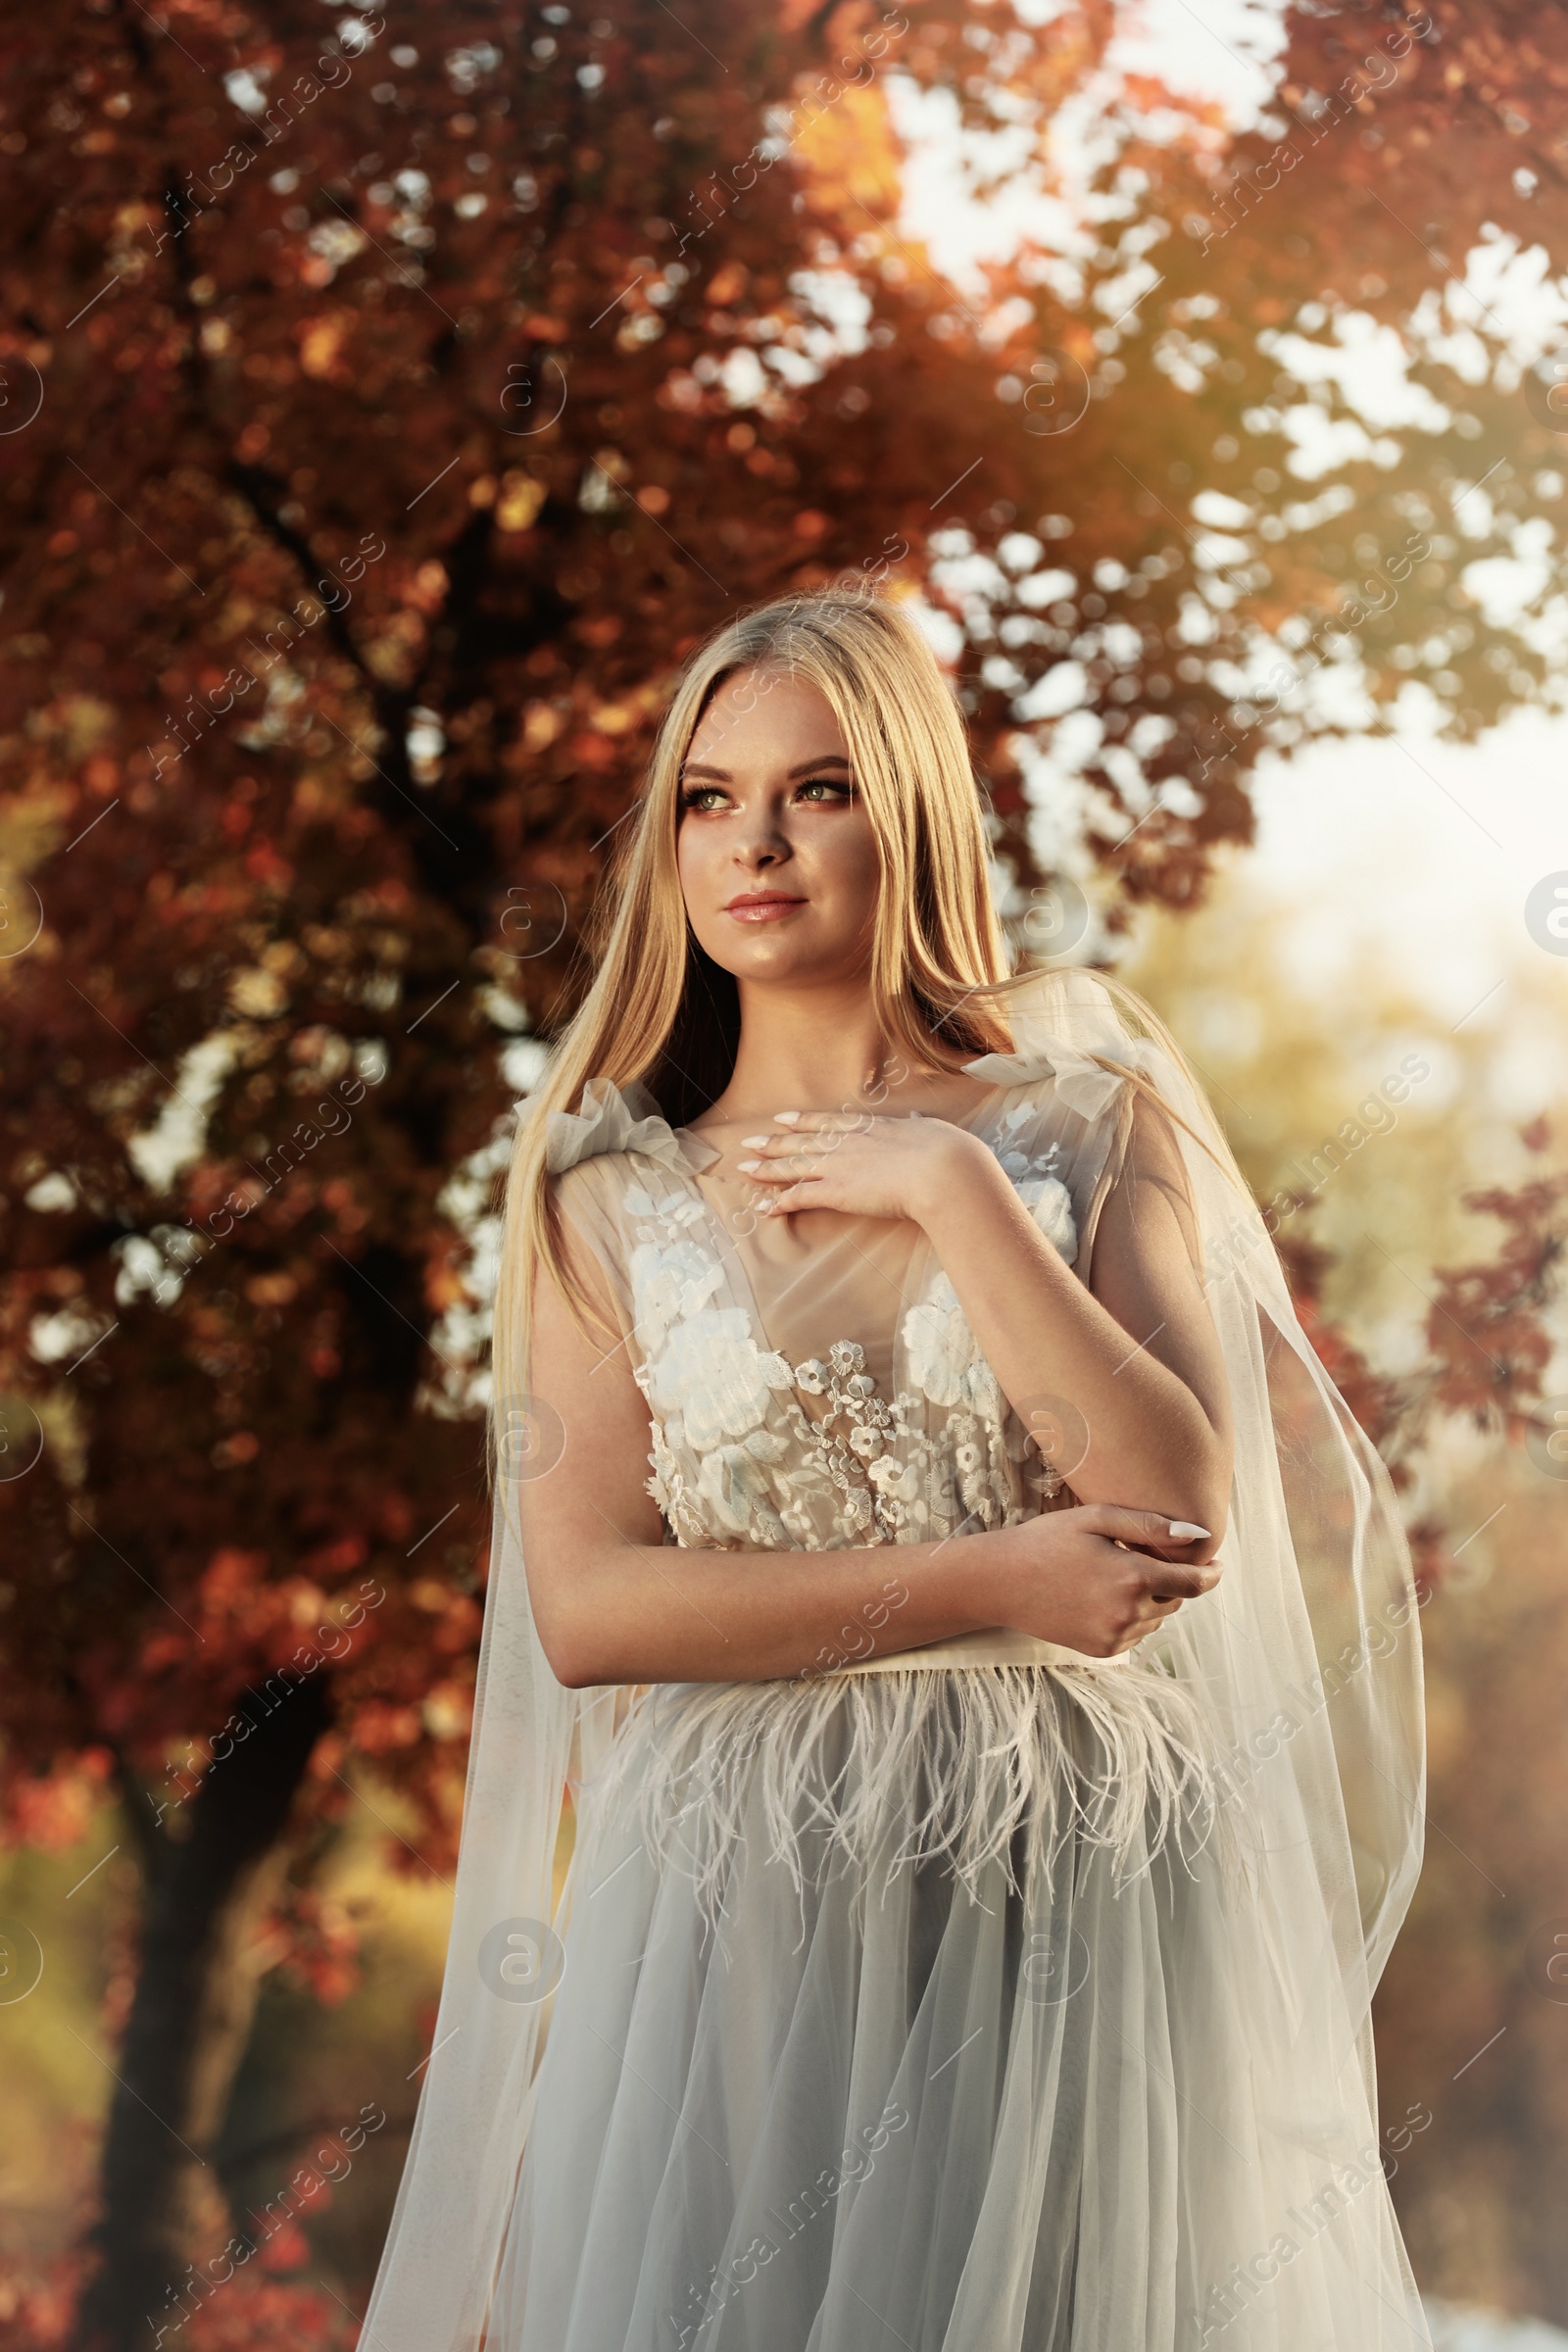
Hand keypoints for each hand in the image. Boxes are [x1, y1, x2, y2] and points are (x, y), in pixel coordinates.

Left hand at [732, 1108, 994, 1227]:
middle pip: (801, 1142)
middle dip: (773, 1143)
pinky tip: (765, 1208)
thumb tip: (921, 1122)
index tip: (783, 1118)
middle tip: (750, 1141)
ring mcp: (839, 1166)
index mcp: (869, 1126)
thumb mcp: (930, 1130)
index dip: (802, 1120)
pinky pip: (800, 1196)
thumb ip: (918, 1127)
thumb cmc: (946, 1151)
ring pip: (793, 1167)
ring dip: (767, 1170)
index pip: (826, 1121)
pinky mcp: (837, 1192)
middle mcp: (847, 1143)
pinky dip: (780, 1203)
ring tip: (745, 1171)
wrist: (942, 1169)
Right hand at [990, 1504, 1222, 1657]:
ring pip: (1156, 1619)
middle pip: (1175, 1601)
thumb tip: (1198, 1538)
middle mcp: (1130, 1614)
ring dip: (1150, 1600)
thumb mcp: (1096, 1519)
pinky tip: (1102, 1597)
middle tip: (1142, 1559)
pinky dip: (1130, 1617)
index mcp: (1134, 1578)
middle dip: (1170, 1582)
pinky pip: (1134, 1635)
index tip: (1216, 1566)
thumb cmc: (1046, 1541)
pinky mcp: (1100, 1650)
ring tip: (1115, 1576)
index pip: (1194, 1583)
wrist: (1001, 1582)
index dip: (1211, 1575)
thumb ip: (1150, 1526)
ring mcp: (1115, 1636)